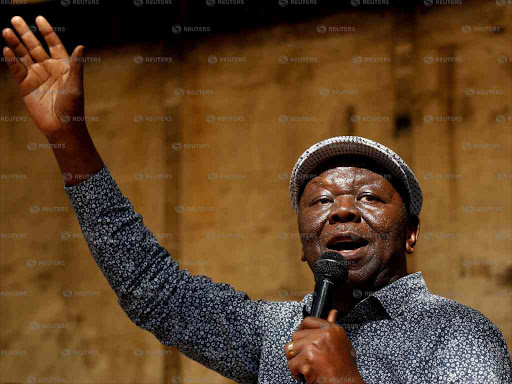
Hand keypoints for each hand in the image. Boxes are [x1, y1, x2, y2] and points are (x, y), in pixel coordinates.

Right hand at [2, 15, 85, 138]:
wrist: (62, 127)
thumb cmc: (73, 107)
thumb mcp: (75, 85)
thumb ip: (76, 66)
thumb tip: (81, 46)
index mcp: (62, 66)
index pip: (53, 44)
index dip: (46, 31)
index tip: (39, 18)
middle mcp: (48, 68)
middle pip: (35, 46)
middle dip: (25, 33)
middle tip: (15, 18)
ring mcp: (36, 76)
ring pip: (24, 55)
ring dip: (15, 43)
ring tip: (6, 30)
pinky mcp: (26, 85)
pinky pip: (17, 69)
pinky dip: (11, 60)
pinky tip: (7, 50)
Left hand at [284, 309, 364, 383]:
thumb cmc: (345, 368)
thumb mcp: (343, 343)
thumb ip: (333, 328)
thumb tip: (333, 312)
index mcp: (332, 329)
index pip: (308, 321)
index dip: (301, 329)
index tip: (300, 337)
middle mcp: (323, 335)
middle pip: (296, 335)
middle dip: (297, 348)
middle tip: (305, 358)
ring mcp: (313, 346)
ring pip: (290, 348)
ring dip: (294, 359)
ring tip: (305, 366)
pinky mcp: (306, 360)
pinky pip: (291, 364)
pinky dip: (296, 372)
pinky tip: (306, 375)